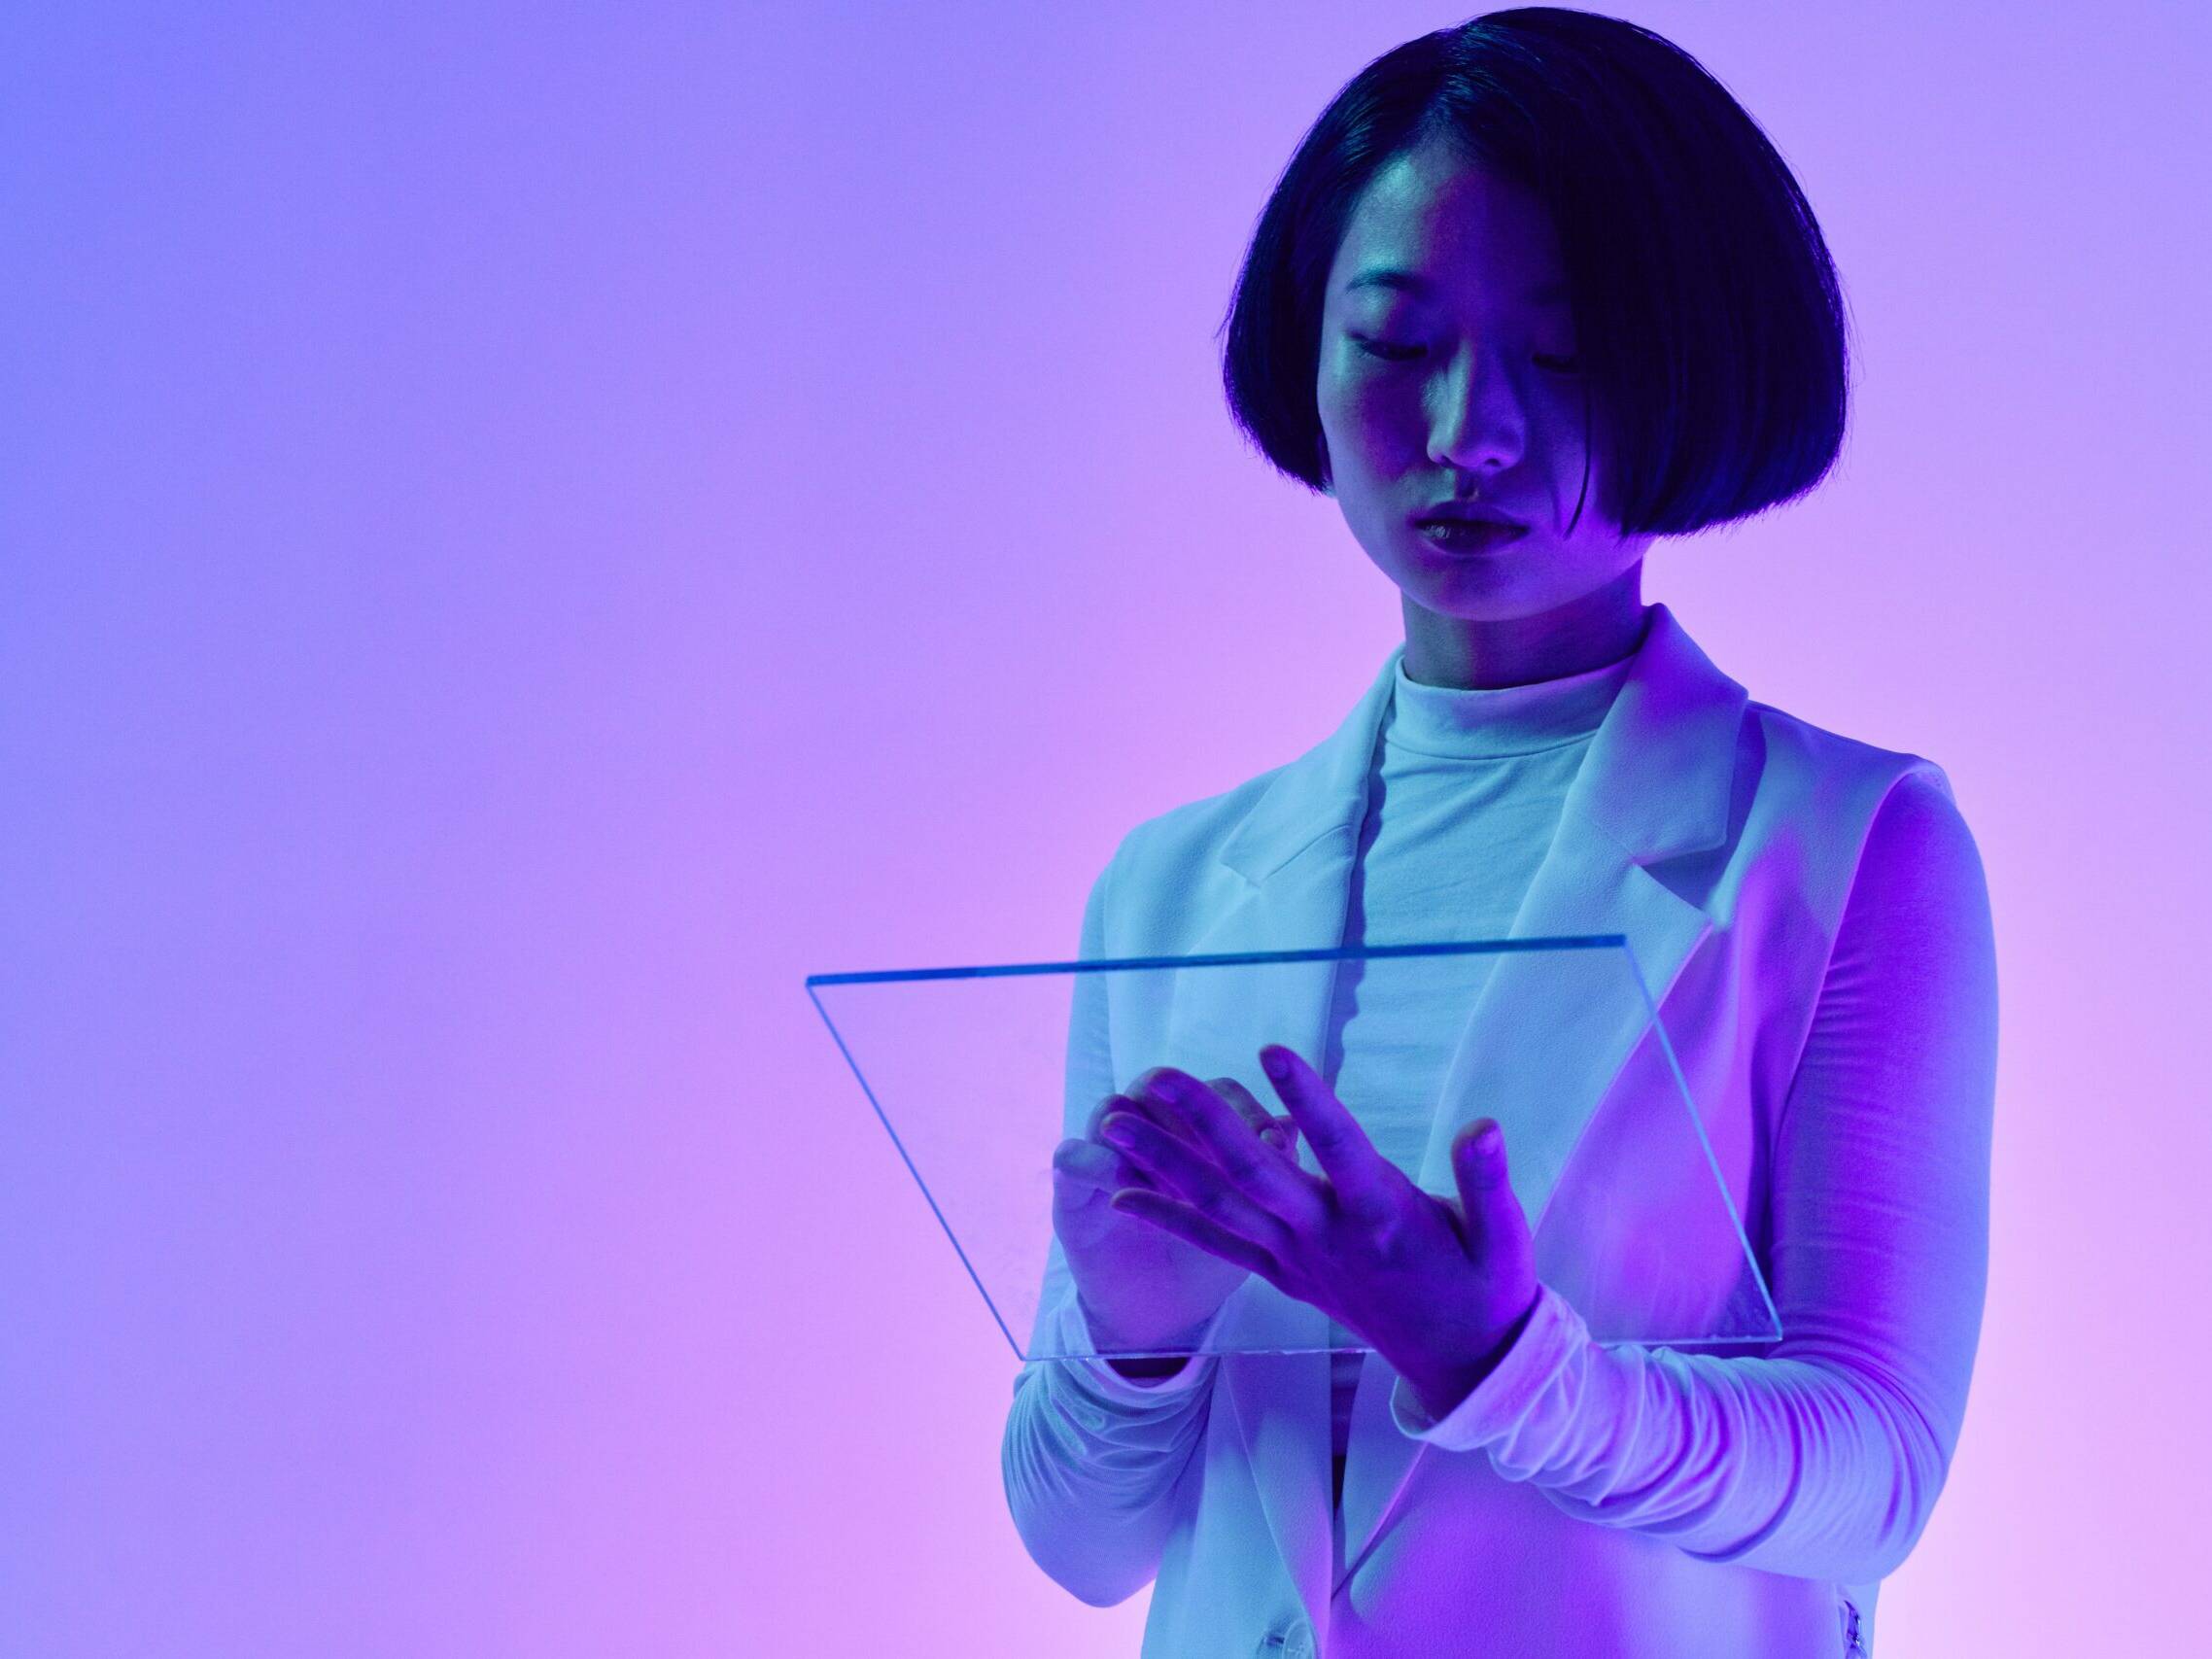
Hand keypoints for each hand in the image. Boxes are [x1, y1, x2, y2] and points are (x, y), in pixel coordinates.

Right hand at [1051, 1067, 1300, 1354]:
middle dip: (1195, 1115)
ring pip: (1113, 1108)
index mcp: (1195, 1130)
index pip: (1218, 1091)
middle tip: (1226, 1154)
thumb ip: (1269, 1173)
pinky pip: (1072, 1156)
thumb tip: (1293, 1126)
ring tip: (1175, 1181)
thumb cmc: (1212, 1256)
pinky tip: (1124, 1194)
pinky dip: (1098, 1164)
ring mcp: (1105, 1154)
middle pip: (1162, 1087)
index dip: (1246, 1110)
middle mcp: (1148, 1130)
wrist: (1160, 1313)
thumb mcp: (1249, 1218)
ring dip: (1146, 1138)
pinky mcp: (1071, 1188)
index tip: (1278, 1143)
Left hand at [1100, 1044, 1540, 1417]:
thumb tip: (1483, 1125)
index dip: (1308, 1101)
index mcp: (1383, 1217)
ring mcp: (1298, 1258)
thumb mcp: (1506, 1237)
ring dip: (1165, 1162)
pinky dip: (1169, 1220)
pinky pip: (1217, 1244)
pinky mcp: (1284, 1275)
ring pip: (1221, 1205)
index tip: (1272, 1050)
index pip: (1339, 1149)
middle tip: (1155, 1076)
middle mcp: (1328, 1236)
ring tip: (1116, 1121)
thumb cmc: (1486, 1287)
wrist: (1463, 1364)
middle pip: (1255, 1173)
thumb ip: (1487, 1181)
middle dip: (1201, 1122)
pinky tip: (1121, 1198)